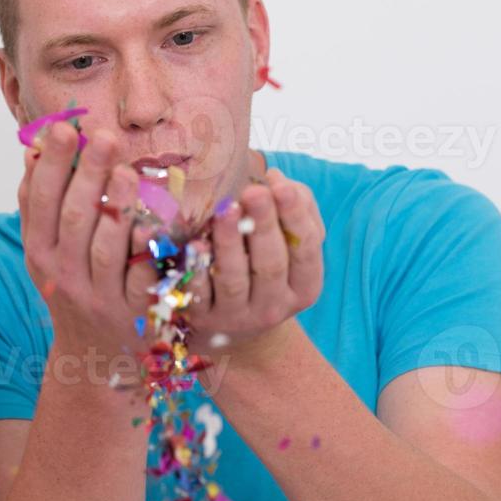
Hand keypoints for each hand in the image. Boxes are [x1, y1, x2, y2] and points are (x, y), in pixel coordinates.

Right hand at [18, 123, 144, 359]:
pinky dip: (148, 252)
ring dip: (118, 209)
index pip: (42, 202)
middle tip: (105, 136)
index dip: (53, 165)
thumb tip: (32, 150)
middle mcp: (66, 276)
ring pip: (106, 250)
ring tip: (129, 172)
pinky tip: (157, 223)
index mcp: (42, 254)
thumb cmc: (74, 286)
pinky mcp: (135, 313)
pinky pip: (143, 278)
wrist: (96, 356)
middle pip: (74, 219)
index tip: (64, 127)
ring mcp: (101, 296)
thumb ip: (38, 204)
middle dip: (89, 175)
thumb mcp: (47, 251)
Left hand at [128, 167, 323, 361]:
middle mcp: (274, 306)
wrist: (231, 323)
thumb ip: (292, 207)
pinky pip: (199, 295)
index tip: (281, 187)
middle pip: (271, 264)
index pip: (305, 249)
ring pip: (234, 279)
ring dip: (230, 242)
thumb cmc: (262, 265)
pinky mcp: (203, 319)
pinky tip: (194, 245)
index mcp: (304, 285)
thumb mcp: (286, 241)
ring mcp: (238, 317)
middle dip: (263, 225)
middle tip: (253, 191)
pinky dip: (197, 270)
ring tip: (226, 209)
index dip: (295, 217)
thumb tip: (276, 178)